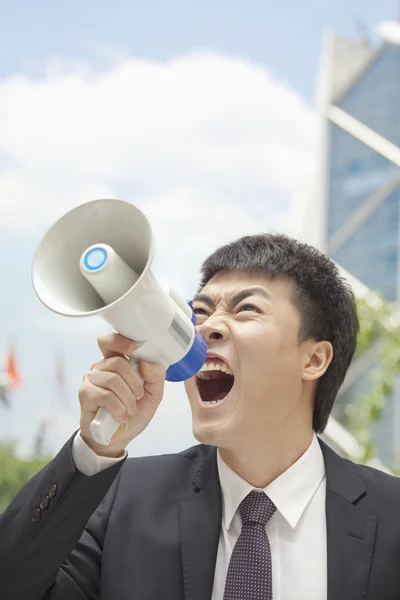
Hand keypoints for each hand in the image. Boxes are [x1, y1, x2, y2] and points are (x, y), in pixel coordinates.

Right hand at [79, 333, 165, 456]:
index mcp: (116, 362)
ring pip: (113, 380)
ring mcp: (91, 380)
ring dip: (128, 398)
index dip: (119, 341)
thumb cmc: (134, 412)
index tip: (132, 350)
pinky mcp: (85, 394)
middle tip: (139, 396)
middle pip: (118, 363)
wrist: (118, 437)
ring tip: (130, 409)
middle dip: (134, 382)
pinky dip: (119, 408)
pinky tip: (121, 416)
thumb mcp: (154, 394)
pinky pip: (105, 395)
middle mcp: (101, 367)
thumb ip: (156, 376)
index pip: (109, 341)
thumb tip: (146, 364)